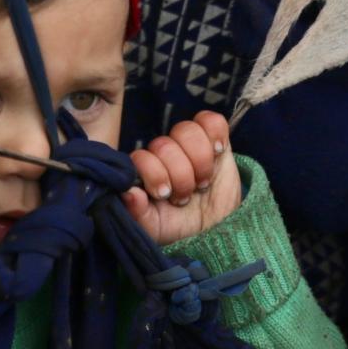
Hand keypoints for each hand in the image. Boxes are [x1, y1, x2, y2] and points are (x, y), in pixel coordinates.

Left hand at [122, 110, 243, 244]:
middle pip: (165, 145)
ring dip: (199, 160)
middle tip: (187, 195)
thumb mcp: (157, 229)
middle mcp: (163, 154)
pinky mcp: (215, 138)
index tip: (166, 195)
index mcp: (145, 172)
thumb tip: (129, 192)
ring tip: (203, 182)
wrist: (218, 228)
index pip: (141, 157)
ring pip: (187, 130)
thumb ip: (138, 213)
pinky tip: (218, 152)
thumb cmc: (181, 228)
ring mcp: (189, 144)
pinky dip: (216, 134)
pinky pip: (212, 120)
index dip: (155, 174)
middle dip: (181, 175)